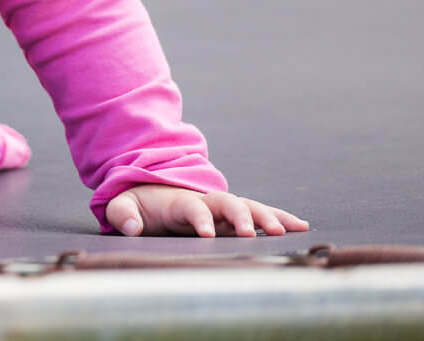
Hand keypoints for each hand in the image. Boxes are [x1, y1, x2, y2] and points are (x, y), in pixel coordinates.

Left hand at [106, 185, 308, 237]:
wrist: (153, 190)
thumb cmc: (140, 204)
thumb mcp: (124, 205)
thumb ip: (123, 214)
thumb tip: (131, 227)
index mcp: (179, 201)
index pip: (191, 207)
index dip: (199, 218)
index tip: (206, 233)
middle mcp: (206, 201)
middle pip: (226, 204)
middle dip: (239, 217)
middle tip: (250, 233)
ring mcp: (221, 208)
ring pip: (248, 207)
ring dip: (266, 217)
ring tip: (284, 231)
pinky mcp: (233, 216)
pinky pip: (259, 214)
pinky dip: (279, 218)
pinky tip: (301, 228)